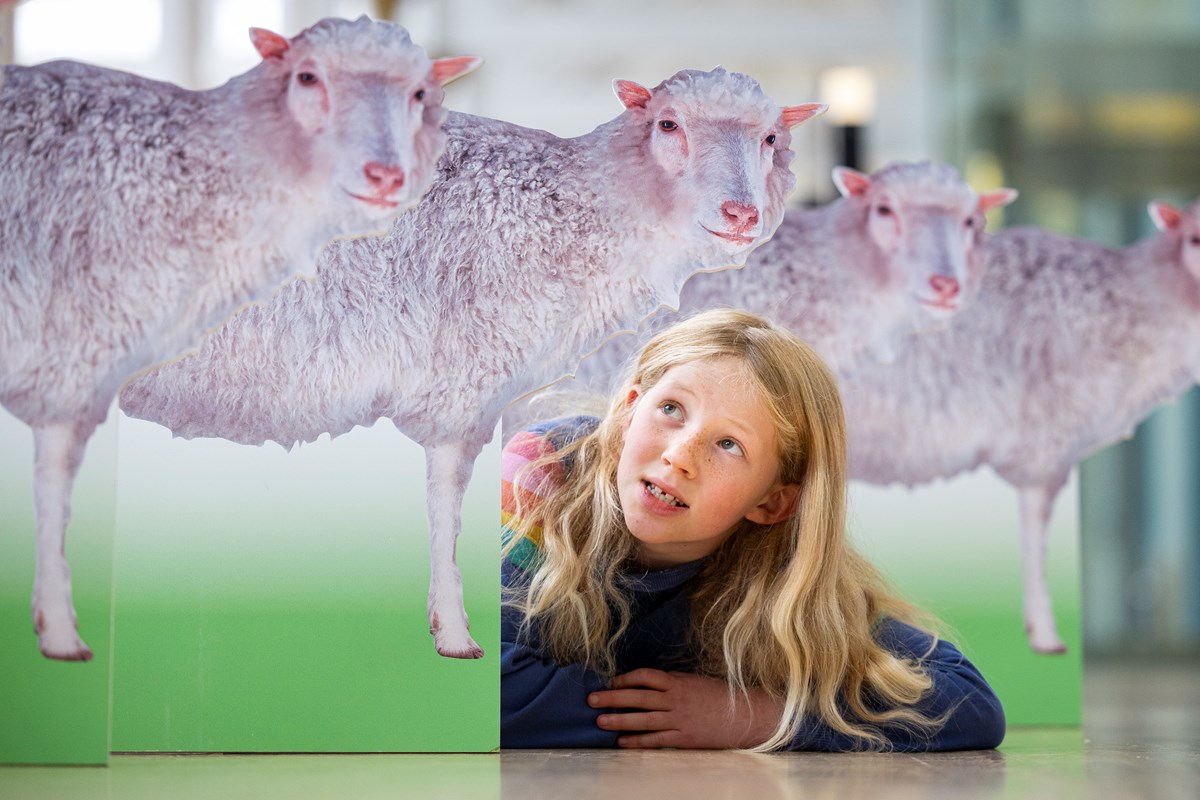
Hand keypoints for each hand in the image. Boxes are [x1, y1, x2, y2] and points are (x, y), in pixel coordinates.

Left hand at [587, 668, 783, 748]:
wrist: (745, 716)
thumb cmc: (719, 696)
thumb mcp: (695, 681)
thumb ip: (673, 682)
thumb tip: (649, 682)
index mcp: (678, 682)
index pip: (645, 676)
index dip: (626, 679)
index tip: (611, 682)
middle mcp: (676, 699)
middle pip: (637, 697)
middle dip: (612, 698)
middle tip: (591, 699)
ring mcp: (679, 719)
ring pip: (642, 719)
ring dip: (619, 720)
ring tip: (600, 721)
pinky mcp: (684, 738)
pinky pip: (655, 740)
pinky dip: (637, 741)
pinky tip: (622, 742)